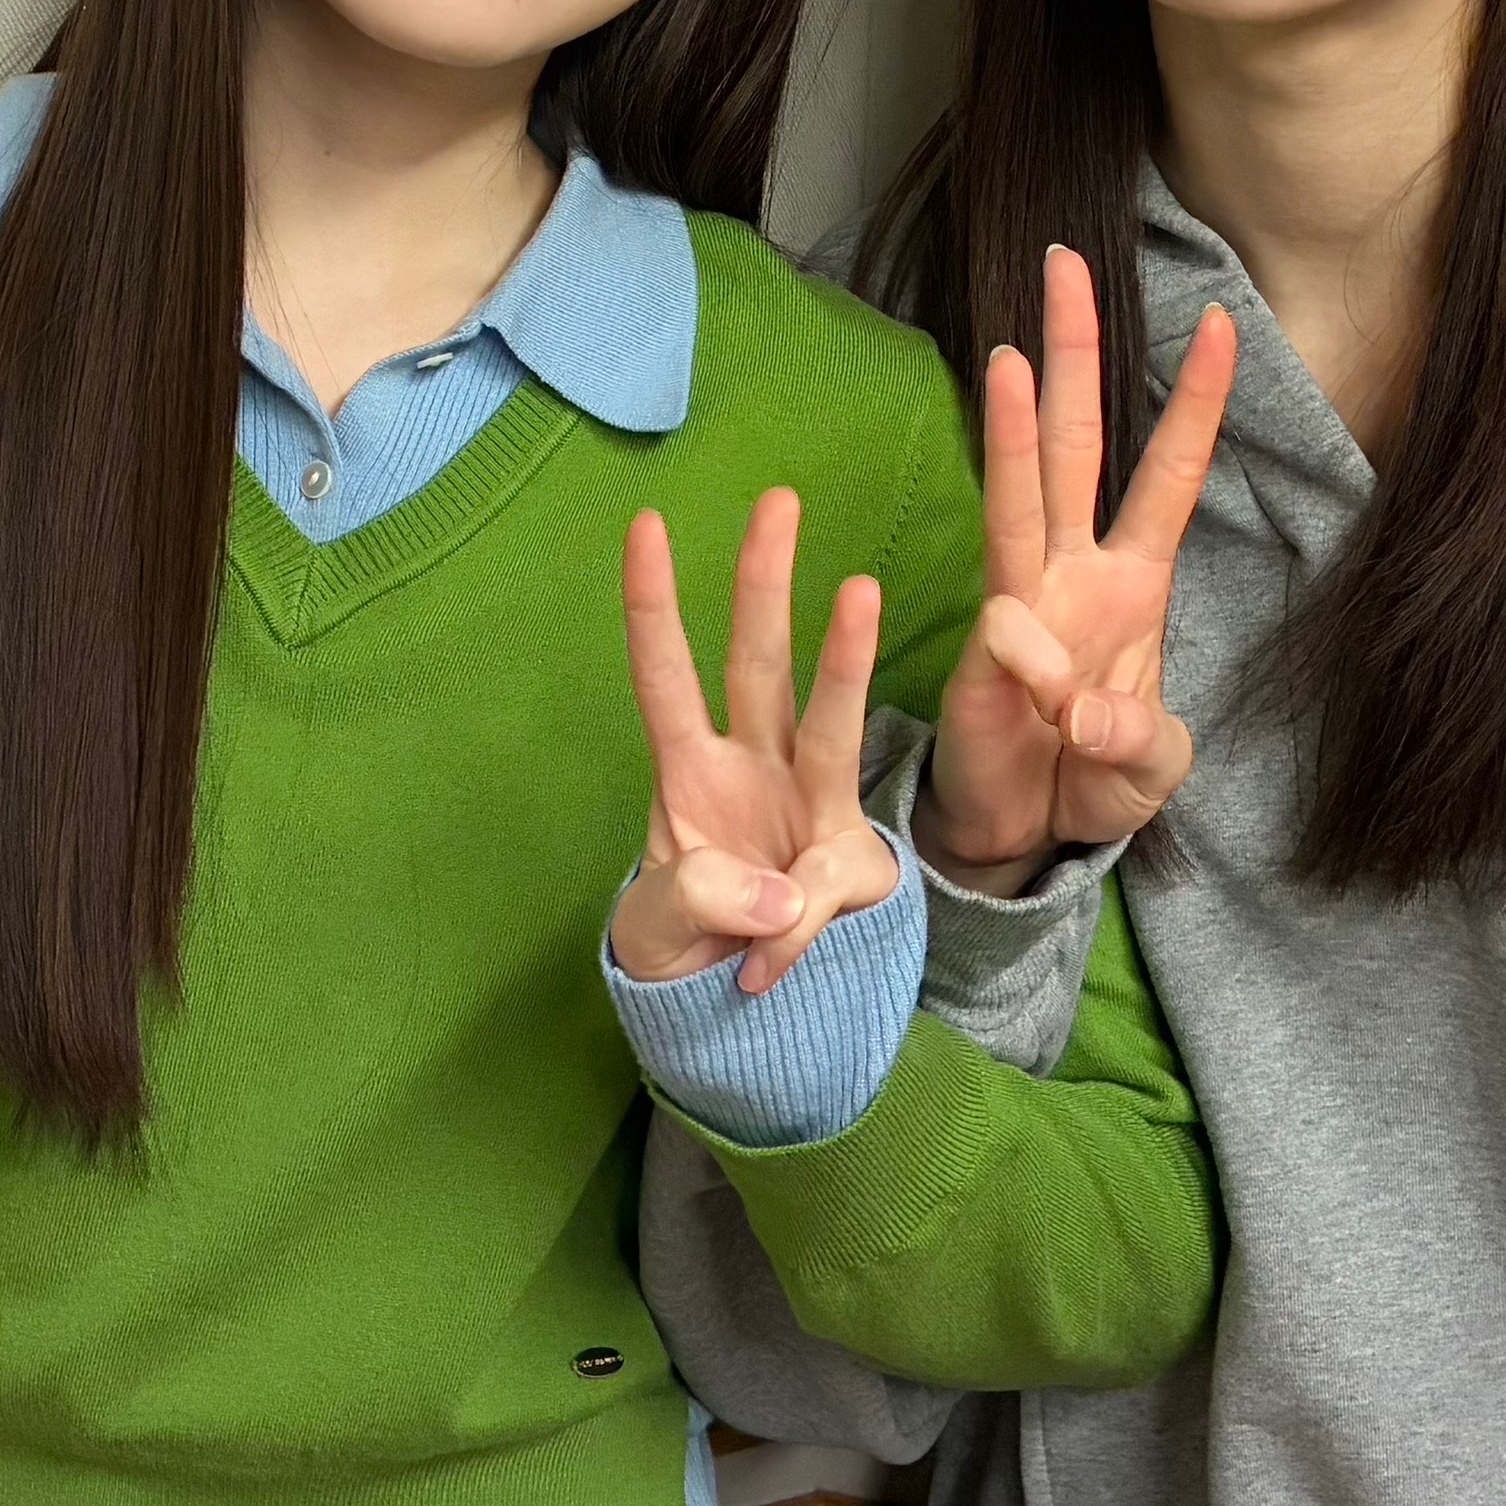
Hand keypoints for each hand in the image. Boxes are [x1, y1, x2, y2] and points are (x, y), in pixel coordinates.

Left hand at [612, 489, 894, 996]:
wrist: (744, 1007)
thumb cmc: (684, 941)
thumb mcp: (659, 931)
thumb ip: (704, 903)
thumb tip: (782, 895)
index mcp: (687, 771)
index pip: (664, 675)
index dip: (652, 604)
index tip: (646, 523)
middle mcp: (754, 766)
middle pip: (757, 660)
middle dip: (763, 580)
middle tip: (777, 498)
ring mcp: (809, 804)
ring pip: (828, 714)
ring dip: (844, 652)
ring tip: (860, 588)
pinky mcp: (853, 862)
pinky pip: (835, 884)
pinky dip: (799, 932)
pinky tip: (759, 973)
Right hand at [912, 246, 1238, 889]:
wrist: (1023, 834)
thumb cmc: (1093, 778)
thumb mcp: (1151, 768)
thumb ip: (1139, 739)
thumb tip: (1082, 708)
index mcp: (1135, 582)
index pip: (1168, 471)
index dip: (1195, 401)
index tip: (1222, 322)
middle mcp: (1075, 571)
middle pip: (1079, 442)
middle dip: (1076, 352)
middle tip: (1064, 262)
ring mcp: (1023, 603)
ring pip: (1020, 494)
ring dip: (1018, 430)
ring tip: (1014, 357)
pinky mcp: (982, 656)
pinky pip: (1005, 635)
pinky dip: (1025, 660)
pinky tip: (1030, 684)